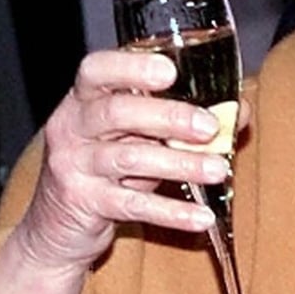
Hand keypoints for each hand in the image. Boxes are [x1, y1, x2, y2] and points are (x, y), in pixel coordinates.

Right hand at [15, 48, 244, 274]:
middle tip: (210, 126)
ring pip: (128, 159)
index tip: (170, 71)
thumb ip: (179, 120)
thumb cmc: (106, 167)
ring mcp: (73, 166)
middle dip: (168, 117)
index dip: (131, 67)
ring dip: (179, 164)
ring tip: (218, 169)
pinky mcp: (83, 204)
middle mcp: (71, 127)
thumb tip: (239, 110)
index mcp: (83, 99)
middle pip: (116, 112)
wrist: (55, 226)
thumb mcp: (137, 136)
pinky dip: (171, 212)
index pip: (96, 70)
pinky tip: (202, 216)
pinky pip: (133, 205)